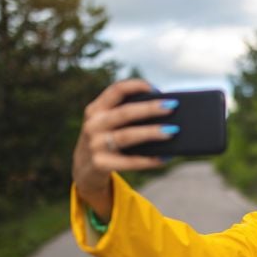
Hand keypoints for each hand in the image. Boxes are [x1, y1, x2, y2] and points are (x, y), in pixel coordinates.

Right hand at [72, 79, 176, 218]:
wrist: (85, 170)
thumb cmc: (107, 140)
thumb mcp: (108, 124)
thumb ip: (127, 115)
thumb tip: (166, 110)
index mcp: (96, 109)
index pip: (116, 90)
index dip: (136, 86)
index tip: (156, 89)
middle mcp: (93, 125)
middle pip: (124, 113)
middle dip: (149, 109)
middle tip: (172, 107)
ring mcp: (95, 145)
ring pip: (127, 136)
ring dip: (151, 133)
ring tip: (172, 131)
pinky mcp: (100, 164)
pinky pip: (129, 162)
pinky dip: (148, 160)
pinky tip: (164, 157)